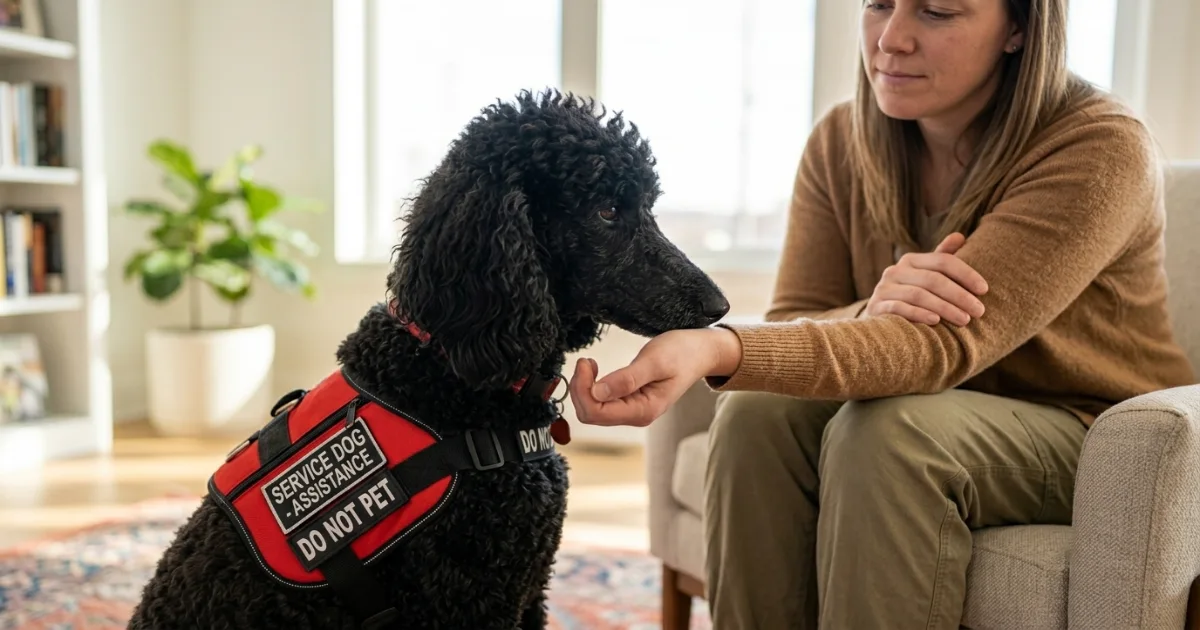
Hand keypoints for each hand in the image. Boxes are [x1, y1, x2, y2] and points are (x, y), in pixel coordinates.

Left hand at [569, 327, 741, 426]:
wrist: (700, 352)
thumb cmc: (682, 353)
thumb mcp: (654, 361)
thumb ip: (626, 379)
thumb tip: (596, 392)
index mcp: (643, 410)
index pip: (596, 412)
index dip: (583, 390)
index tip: (586, 362)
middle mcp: (636, 416)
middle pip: (590, 414)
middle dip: (580, 389)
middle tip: (585, 361)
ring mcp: (632, 410)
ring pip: (593, 409)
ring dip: (584, 388)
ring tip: (590, 363)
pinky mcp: (629, 401)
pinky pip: (600, 402)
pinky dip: (591, 387)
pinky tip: (595, 370)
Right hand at [863, 232, 988, 325]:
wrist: (879, 321)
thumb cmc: (910, 298)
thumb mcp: (925, 277)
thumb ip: (941, 259)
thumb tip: (959, 236)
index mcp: (911, 260)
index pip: (943, 261)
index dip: (966, 274)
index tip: (984, 290)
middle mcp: (895, 271)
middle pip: (933, 279)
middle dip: (959, 295)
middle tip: (979, 311)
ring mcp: (883, 288)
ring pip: (918, 295)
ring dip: (944, 307)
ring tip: (964, 320)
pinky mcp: (875, 306)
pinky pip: (899, 308)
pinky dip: (918, 314)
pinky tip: (935, 321)